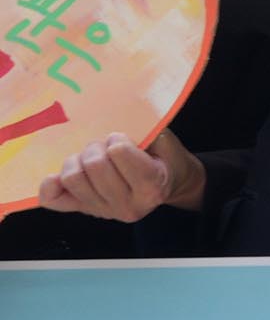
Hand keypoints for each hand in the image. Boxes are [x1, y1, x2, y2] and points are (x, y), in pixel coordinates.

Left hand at [32, 131, 196, 222]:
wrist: (167, 185)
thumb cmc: (165, 159)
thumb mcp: (166, 142)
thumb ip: (148, 129)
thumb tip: (122, 108)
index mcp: (152, 187)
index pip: (120, 153)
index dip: (118, 139)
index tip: (122, 140)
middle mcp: (128, 205)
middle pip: (94, 165)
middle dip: (97, 147)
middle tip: (106, 147)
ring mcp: (103, 210)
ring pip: (72, 178)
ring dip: (78, 160)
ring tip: (90, 158)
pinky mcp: (83, 210)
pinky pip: (53, 199)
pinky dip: (51, 184)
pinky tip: (59, 175)